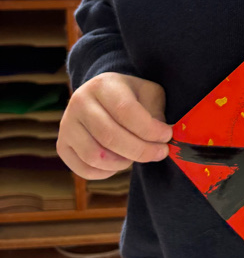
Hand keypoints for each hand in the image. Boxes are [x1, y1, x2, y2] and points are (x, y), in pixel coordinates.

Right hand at [57, 72, 172, 179]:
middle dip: (141, 150)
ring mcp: (67, 125)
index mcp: (103, 85)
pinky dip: (107, 172)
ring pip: (95, 156)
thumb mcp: (148, 93)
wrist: (103, 97)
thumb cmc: (131, 96)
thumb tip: (163, 138)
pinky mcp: (62, 146)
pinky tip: (120, 162)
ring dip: (123, 162)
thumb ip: (156, 113)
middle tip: (160, 153)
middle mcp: (79, 102)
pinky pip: (84, 169)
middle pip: (110, 136)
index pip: (126, 111)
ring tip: (138, 155)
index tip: (167, 137)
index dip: (149, 129)